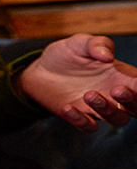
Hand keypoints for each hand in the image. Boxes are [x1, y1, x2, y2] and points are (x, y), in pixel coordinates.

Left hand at [19, 34, 136, 131]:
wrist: (39, 70)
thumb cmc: (66, 55)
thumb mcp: (79, 43)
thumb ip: (96, 44)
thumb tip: (107, 55)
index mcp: (122, 76)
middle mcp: (114, 95)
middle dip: (132, 101)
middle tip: (118, 90)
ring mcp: (98, 108)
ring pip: (117, 119)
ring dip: (107, 110)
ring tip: (89, 94)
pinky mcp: (80, 116)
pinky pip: (88, 126)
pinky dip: (80, 120)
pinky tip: (68, 107)